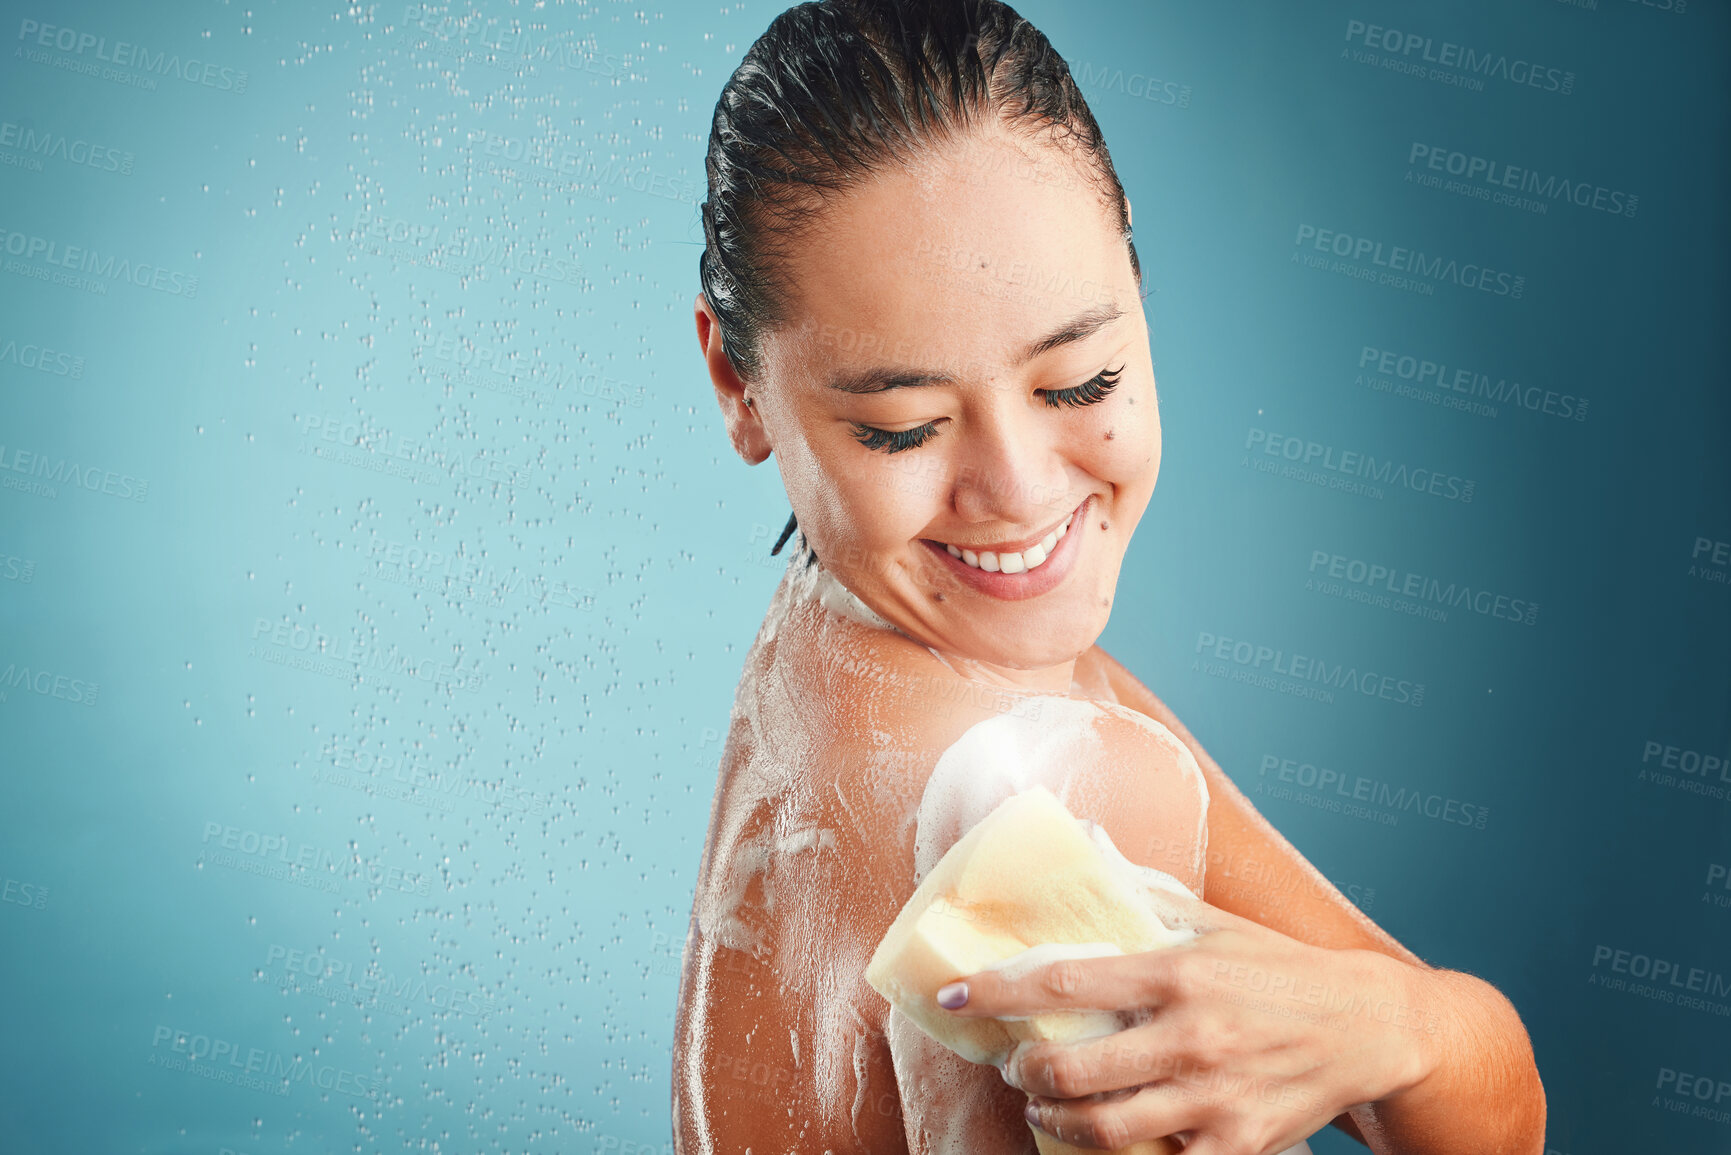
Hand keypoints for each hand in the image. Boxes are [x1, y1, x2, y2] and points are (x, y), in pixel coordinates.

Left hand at [935, 888, 1441, 1153]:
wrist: (1369, 1026)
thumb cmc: (1279, 968)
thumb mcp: (1214, 921)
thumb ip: (1145, 893)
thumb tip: (1086, 847)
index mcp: (1177, 971)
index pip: (1063, 981)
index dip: (995, 991)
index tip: (952, 996)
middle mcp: (1191, 1034)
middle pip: (1072, 1069)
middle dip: (1025, 1071)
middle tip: (1018, 1064)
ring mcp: (1214, 1097)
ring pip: (1104, 1127)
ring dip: (1055, 1118)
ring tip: (1045, 1104)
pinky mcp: (1239, 1145)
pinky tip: (1110, 1139)